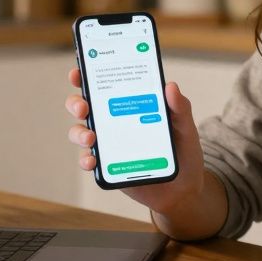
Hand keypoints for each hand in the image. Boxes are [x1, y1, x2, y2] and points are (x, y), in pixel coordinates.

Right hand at [64, 67, 206, 215]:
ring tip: (90, 138)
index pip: (104, 85)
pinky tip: (92, 160)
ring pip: (81, 132)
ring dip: (79, 133)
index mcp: (130, 104)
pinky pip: (89, 160)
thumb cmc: (183, 151)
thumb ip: (180, 108)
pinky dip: (86, 160)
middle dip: (76, 103)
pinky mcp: (108, 166)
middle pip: (85, 106)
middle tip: (84, 107)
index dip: (87, 76)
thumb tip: (171, 86)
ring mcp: (108, 143)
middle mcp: (114, 121)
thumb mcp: (185, 127)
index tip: (79, 72)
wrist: (184, 188)